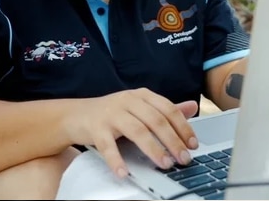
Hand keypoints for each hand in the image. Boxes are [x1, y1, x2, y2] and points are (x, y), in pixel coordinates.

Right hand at [68, 88, 198, 177]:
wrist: (75, 115)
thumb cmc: (112, 113)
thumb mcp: (139, 108)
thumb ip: (164, 110)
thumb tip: (193, 107)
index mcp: (141, 95)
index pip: (167, 109)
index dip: (183, 127)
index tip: (193, 144)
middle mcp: (127, 100)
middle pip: (155, 120)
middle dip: (172, 141)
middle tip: (183, 158)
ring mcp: (111, 113)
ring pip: (137, 131)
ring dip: (153, 149)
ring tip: (164, 164)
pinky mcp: (95, 127)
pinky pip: (108, 146)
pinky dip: (117, 160)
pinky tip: (124, 172)